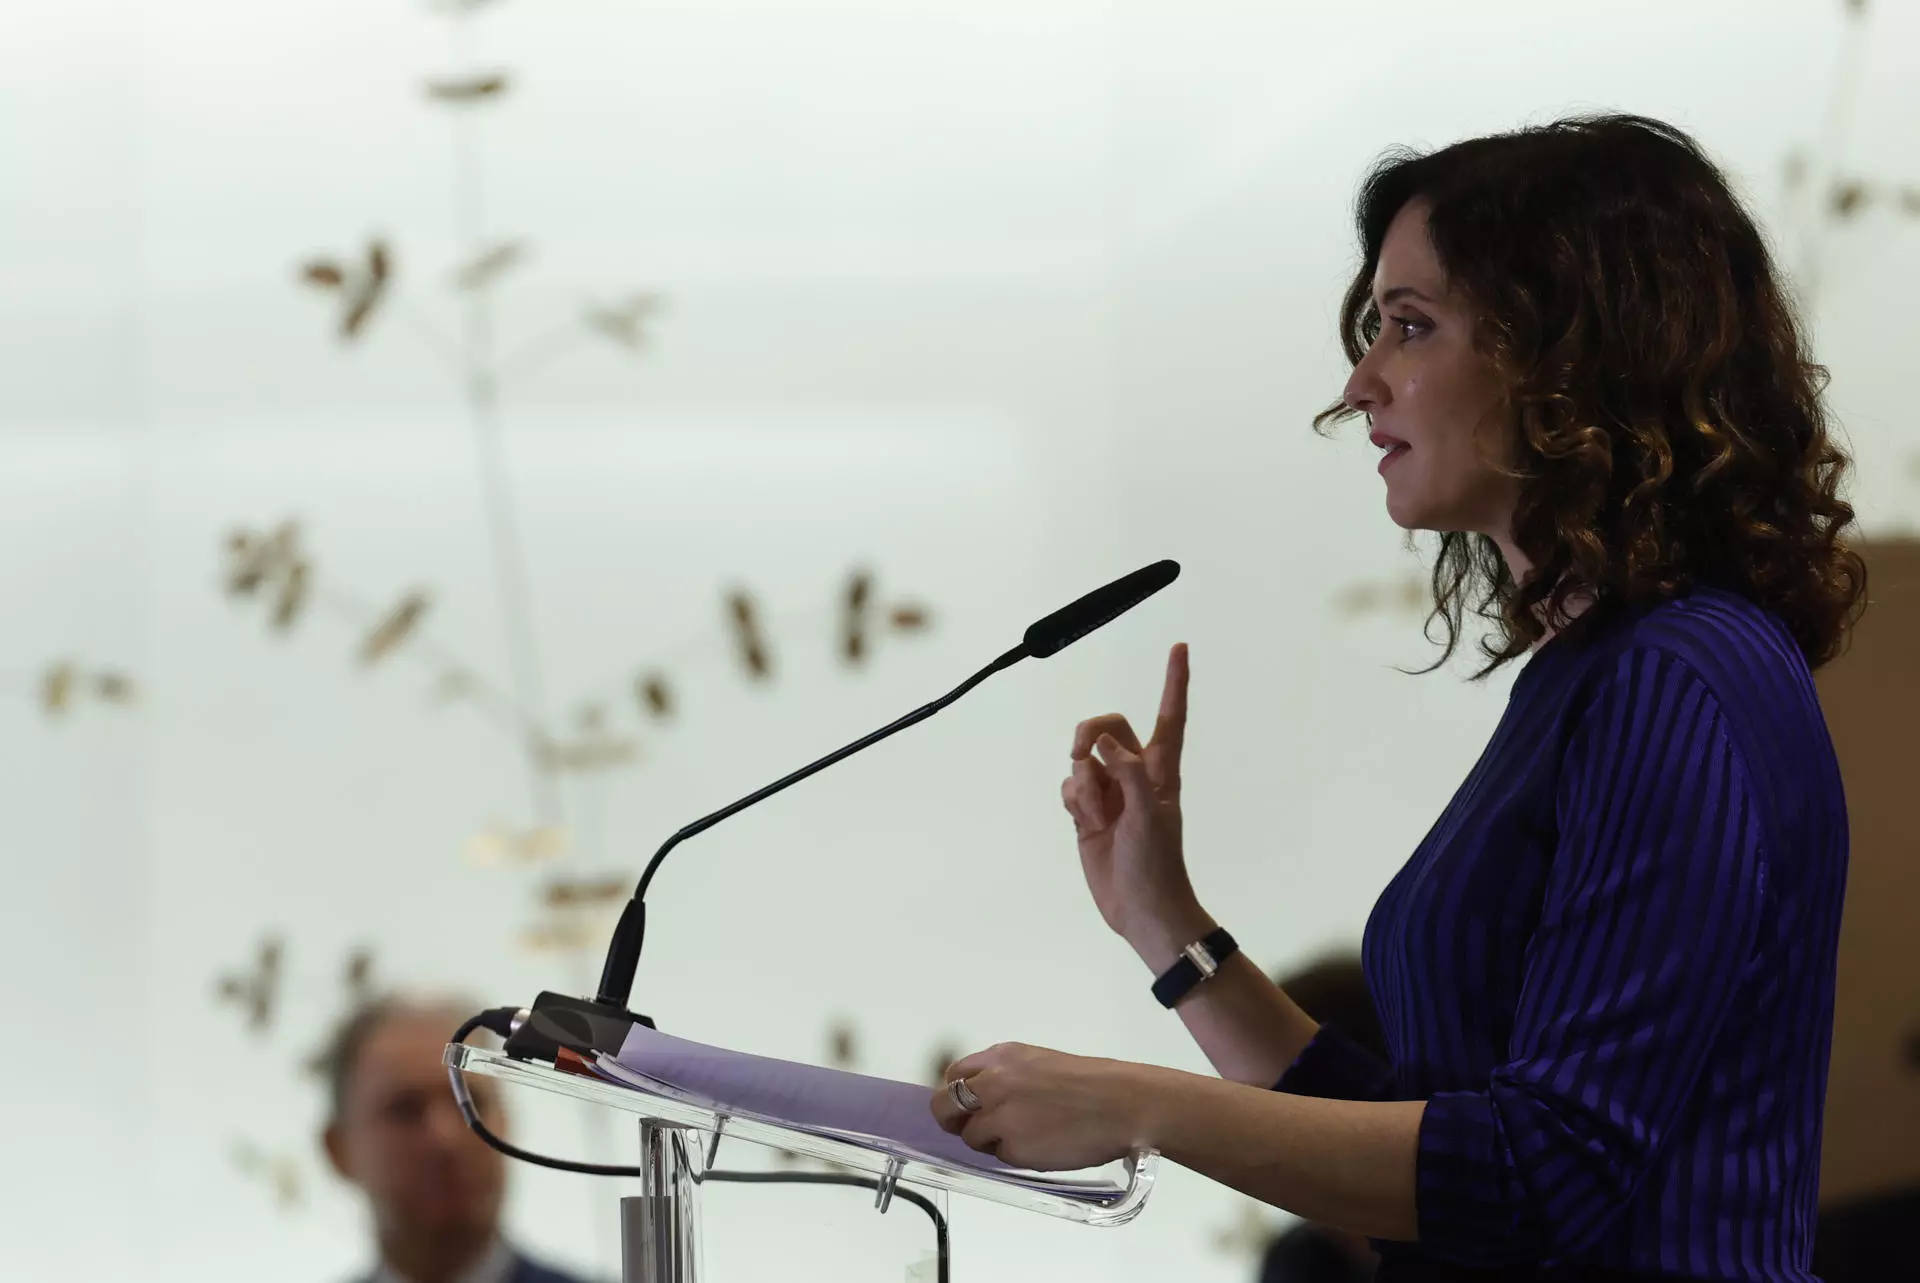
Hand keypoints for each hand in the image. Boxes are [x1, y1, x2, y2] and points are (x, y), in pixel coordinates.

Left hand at [929, 1042, 1155, 1171]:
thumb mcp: (1040, 1063)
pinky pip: (1001, 1157)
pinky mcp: (1013, 1148)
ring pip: (972, 1137)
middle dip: (952, 1121)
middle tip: (970, 1129)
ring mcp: (1000, 1117)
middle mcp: (993, 1082)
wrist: (1124, 1105)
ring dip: (991, 1141)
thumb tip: (981, 1097)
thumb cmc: (1093, 1084)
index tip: (964, 1106)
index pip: (954, 1075)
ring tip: (1027, 1137)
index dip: (957, 1094)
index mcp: (1002, 1057)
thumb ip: (1006, 1076)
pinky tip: (1043, 1147)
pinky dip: (1016, 1156)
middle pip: (944, 1106)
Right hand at [1061, 642, 1207, 958]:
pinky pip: (1070, 786)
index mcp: (1162, 769)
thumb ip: (1127, 771)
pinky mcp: (1087, 813)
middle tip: (1082, 751)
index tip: (1180, 647)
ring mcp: (1110, 792)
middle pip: (1109, 726)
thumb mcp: (1148, 815)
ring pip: (1083, 759)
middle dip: (1090, 733)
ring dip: (1082, 783)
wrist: (1141, 910)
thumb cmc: (1157, 864)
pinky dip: (1072, 800)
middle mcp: (1135, 773)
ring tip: (1096, 816)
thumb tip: (1102, 741)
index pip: (1171, 715)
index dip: (1174, 681)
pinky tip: (1084, 823)